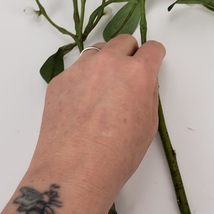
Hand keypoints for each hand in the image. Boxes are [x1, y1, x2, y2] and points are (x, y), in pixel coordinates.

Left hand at [29, 34, 165, 204]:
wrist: (73, 172)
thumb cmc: (117, 155)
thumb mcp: (148, 125)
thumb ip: (148, 94)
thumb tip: (143, 82)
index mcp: (137, 73)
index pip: (152, 48)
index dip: (154, 56)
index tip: (152, 61)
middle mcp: (109, 63)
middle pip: (124, 41)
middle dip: (130, 53)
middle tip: (128, 76)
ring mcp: (80, 68)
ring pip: (98, 52)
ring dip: (105, 63)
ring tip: (103, 92)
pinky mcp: (59, 80)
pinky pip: (77, 70)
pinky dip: (83, 80)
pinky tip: (82, 106)